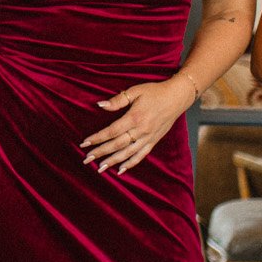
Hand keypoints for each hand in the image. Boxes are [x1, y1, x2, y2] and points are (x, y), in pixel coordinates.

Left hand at [80, 74, 196, 175]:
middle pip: (117, 145)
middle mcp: (141, 130)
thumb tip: (100, 105)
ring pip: (128, 153)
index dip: (97, 138)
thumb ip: (117, 100)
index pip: (111, 131)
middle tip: (86, 159)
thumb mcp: (135, 91)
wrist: (177, 97)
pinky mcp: (154, 141)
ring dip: (113, 161)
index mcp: (134, 117)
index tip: (84, 143)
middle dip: (100, 152)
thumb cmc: (154, 92)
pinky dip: (131, 164)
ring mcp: (148, 138)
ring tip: (100, 168)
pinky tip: (120, 170)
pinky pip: (141, 155)